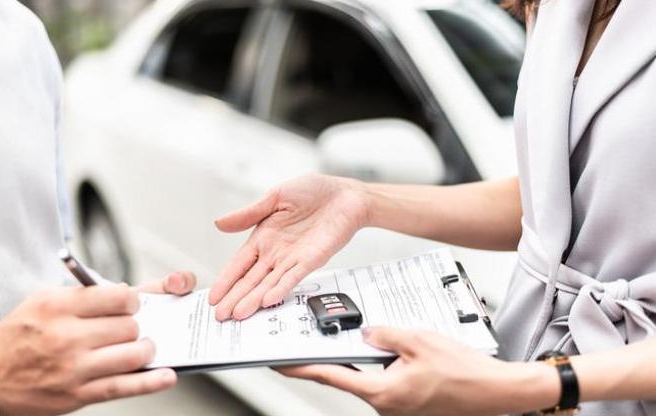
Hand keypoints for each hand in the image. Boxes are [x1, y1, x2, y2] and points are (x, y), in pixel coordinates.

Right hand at [0, 271, 195, 415]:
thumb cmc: (22, 333)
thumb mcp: (47, 300)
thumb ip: (87, 294)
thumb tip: (133, 291)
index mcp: (60, 306)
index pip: (118, 296)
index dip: (133, 300)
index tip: (132, 304)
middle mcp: (67, 336)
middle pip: (129, 326)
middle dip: (137, 326)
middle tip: (129, 329)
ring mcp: (74, 367)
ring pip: (133, 355)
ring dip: (145, 350)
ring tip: (141, 348)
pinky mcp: (78, 394)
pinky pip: (123, 387)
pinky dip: (150, 382)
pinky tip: (166, 376)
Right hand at [210, 174, 369, 319]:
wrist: (346, 195)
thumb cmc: (313, 191)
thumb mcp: (275, 197)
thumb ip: (249, 213)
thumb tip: (219, 223)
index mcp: (263, 237)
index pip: (239, 264)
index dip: (226, 280)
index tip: (213, 298)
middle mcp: (275, 252)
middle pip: (250, 280)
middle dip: (234, 298)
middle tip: (220, 317)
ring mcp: (292, 259)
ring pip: (268, 283)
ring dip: (253, 299)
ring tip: (238, 314)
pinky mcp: (312, 260)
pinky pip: (293, 277)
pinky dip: (280, 288)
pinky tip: (268, 300)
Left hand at [277, 328, 559, 415]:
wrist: (497, 393)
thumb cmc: (464, 372)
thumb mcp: (419, 341)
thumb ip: (385, 335)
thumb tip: (365, 332)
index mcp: (382, 393)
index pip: (330, 376)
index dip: (301, 367)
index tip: (279, 361)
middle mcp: (385, 404)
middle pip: (349, 377)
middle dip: (334, 357)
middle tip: (316, 339)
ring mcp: (397, 406)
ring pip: (370, 377)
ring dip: (366, 358)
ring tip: (370, 335)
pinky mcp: (409, 402)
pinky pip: (387, 379)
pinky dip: (383, 363)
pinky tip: (394, 348)